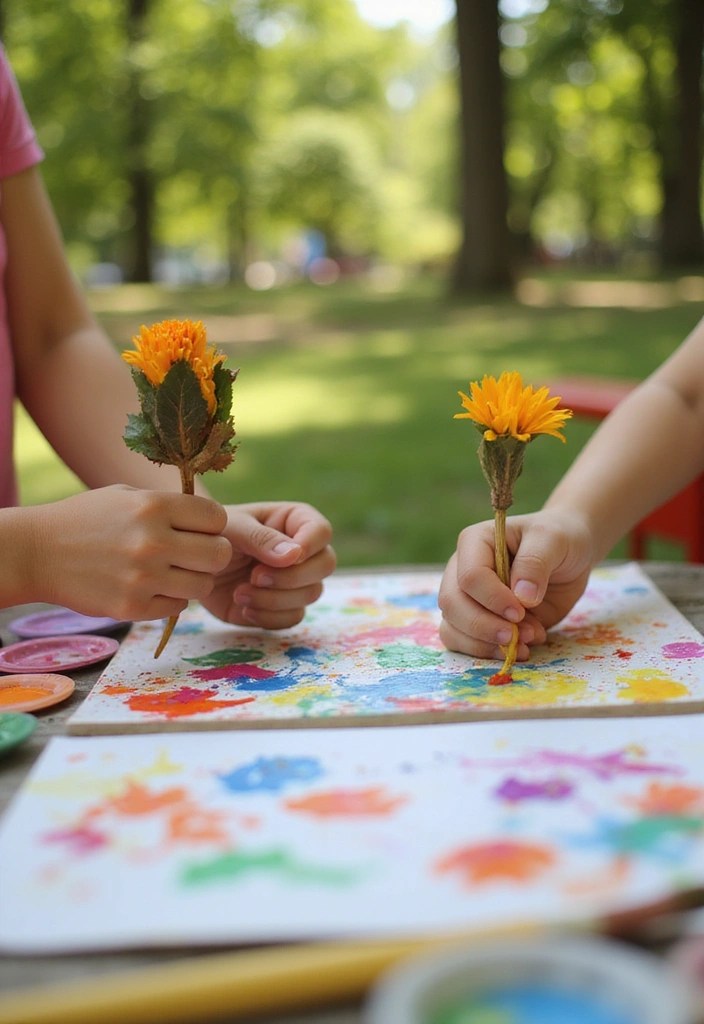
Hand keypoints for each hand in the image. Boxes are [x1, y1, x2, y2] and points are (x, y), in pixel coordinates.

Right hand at [30, 485, 231, 620]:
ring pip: (203, 586)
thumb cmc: (86, 518)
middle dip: (214, 555)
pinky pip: (177, 607)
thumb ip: (169, 506)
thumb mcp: (127, 496)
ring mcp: (143, 577)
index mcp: (154, 506)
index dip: (213, 525)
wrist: (38, 552)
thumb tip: (212, 519)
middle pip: (219, 554)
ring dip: (194, 580)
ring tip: (176, 573)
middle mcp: (153, 541)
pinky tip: (153, 588)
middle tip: (197, 556)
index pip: (216, 518)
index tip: (200, 530)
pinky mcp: (132, 606)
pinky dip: (171, 600)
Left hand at [202, 501, 335, 628]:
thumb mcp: (232, 529)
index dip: (309, 546)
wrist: (189, 566)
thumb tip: (295, 555)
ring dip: (275, 598)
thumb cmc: (212, 535)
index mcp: (294, 522)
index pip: (321, 531)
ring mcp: (294, 580)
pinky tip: (244, 607)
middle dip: (292, 577)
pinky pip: (293, 618)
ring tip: (240, 592)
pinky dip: (269, 617)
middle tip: (255, 577)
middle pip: (325, 565)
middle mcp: (301, 551)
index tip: (285, 558)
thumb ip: (261, 539)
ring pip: (311, 595)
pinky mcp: (281, 606)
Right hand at [438, 508, 593, 659]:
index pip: (470, 576)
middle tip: (515, 636)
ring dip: (485, 643)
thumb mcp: (552, 540)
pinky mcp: (478, 621)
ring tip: (524, 643)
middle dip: (483, 626)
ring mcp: (467, 597)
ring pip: (452, 627)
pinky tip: (517, 649)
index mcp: (475, 542)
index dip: (492, 598)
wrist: (568, 557)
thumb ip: (535, 563)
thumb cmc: (558, 540)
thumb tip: (522, 597)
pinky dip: (487, 652)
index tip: (520, 610)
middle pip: (453, 604)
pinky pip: (463, 642)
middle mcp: (461, 569)